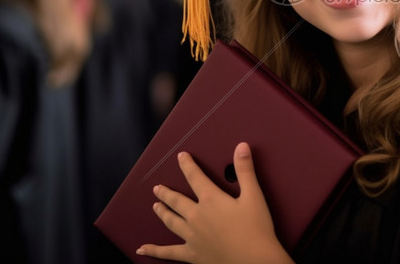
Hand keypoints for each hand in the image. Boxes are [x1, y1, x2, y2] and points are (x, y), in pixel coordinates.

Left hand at [136, 143, 292, 263]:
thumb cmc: (256, 230)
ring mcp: (192, 237)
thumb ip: (245, 170)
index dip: (187, 165)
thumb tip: (241, 147)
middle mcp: (197, 217)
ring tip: (155, 206)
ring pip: (171, 221)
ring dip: (162, 212)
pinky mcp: (192, 254)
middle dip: (166, 192)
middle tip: (158, 187)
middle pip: (177, 201)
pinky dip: (154, 250)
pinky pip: (168, 252)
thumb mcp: (254, 196)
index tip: (181, 157)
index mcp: (211, 200)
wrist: (255, 261)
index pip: (195, 177)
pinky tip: (143, 249)